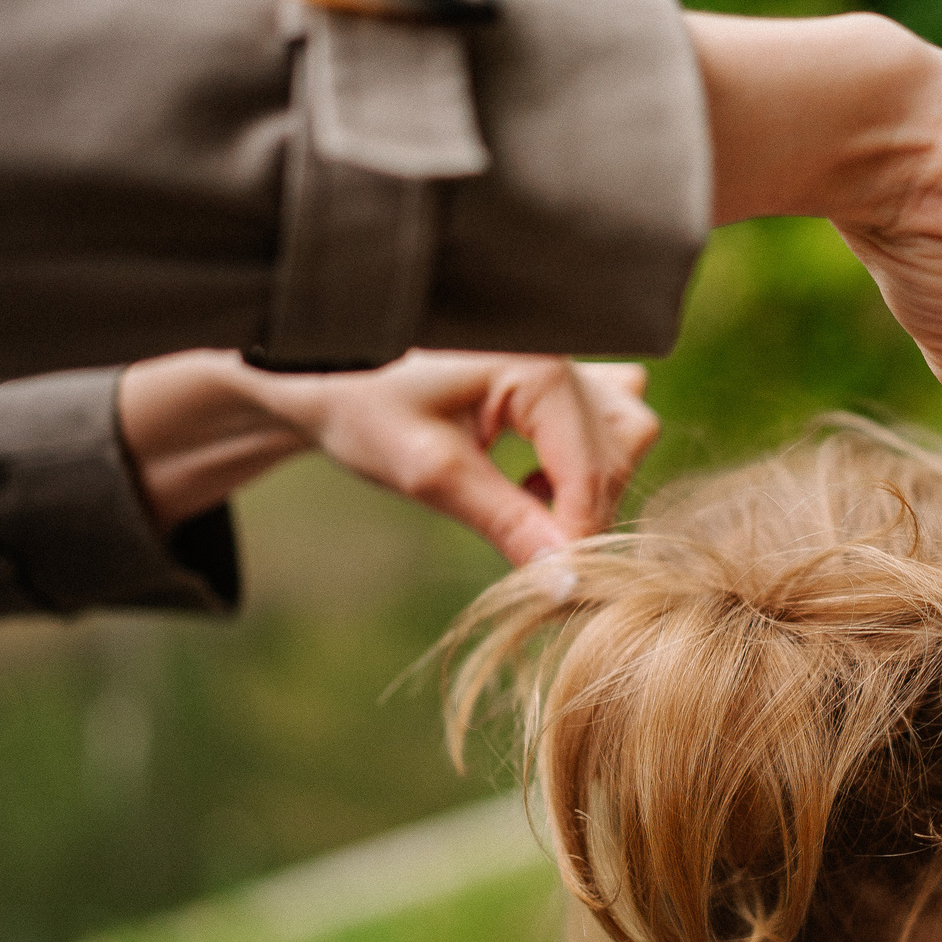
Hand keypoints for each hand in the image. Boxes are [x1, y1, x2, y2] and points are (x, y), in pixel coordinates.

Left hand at [118, 349, 659, 564]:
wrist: (317, 365)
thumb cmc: (361, 405)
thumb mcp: (428, 472)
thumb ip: (504, 521)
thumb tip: (566, 581)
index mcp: (537, 364)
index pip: (592, 467)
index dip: (580, 535)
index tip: (560, 591)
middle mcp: (563, 349)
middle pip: (620, 449)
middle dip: (584, 508)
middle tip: (531, 552)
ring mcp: (565, 354)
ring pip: (624, 430)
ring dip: (590, 480)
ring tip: (525, 500)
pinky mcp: (557, 367)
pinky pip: (606, 414)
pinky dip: (583, 455)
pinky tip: (530, 472)